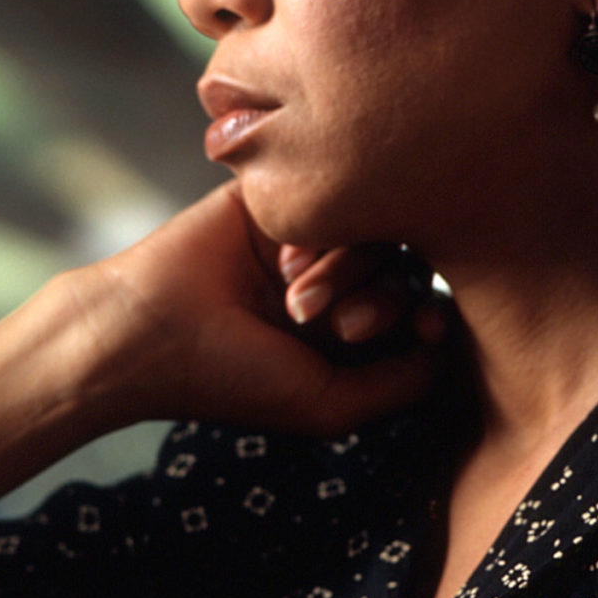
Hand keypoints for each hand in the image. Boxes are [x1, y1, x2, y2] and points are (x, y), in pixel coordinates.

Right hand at [69, 183, 448, 436]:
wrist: (147, 333)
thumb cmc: (232, 379)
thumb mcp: (331, 404)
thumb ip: (402, 382)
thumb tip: (450, 338)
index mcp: (343, 326)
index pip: (419, 302)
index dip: (429, 314)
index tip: (423, 328)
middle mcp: (329, 277)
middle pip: (401, 263)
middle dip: (383, 297)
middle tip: (340, 326)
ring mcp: (302, 235)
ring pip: (370, 227)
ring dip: (346, 270)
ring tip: (300, 305)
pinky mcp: (273, 197)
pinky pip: (329, 193)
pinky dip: (318, 237)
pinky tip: (283, 267)